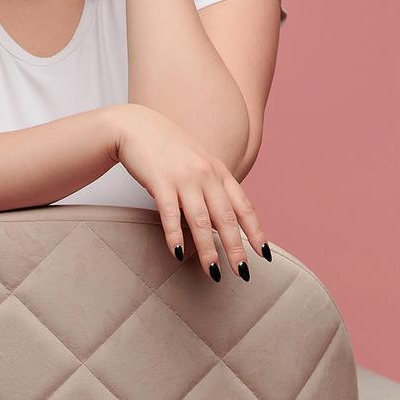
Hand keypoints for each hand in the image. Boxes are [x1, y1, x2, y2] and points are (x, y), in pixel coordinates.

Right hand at [112, 104, 270, 278]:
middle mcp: (206, 174)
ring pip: (200, 220)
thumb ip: (212, 186)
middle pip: (226, 217)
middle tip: (243, 273)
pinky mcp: (160, 181)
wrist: (136, 126)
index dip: (255, 231)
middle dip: (236, 248)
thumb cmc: (167, 148)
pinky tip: (178, 253)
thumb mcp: (198, 163)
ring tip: (214, 272)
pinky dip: (174, 235)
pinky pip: (169, 213)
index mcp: (219, 171)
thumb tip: (222, 219)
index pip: (243, 206)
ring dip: (208, 249)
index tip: (264, 254)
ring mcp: (184, 177)